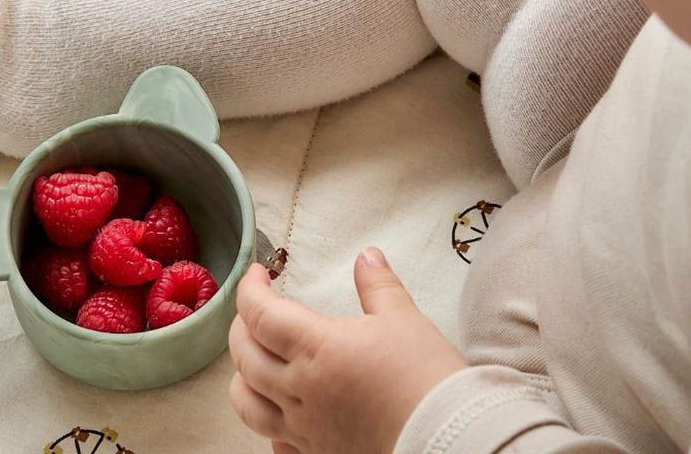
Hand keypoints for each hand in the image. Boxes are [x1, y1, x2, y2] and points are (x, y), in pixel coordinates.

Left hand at [229, 249, 467, 453]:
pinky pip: (273, 441)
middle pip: (245, 355)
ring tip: (256, 356)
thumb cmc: (426, 379)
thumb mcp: (404, 318)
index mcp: (317, 349)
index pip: (259, 314)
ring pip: (247, 404)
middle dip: (242, 324)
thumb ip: (378, 285)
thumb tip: (367, 256)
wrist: (449, 440)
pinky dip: (267, 420)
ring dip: (243, 374)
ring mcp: (305, 428)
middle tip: (257, 306)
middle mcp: (301, 391)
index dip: (250, 288)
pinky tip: (280, 409)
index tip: (260, 273)